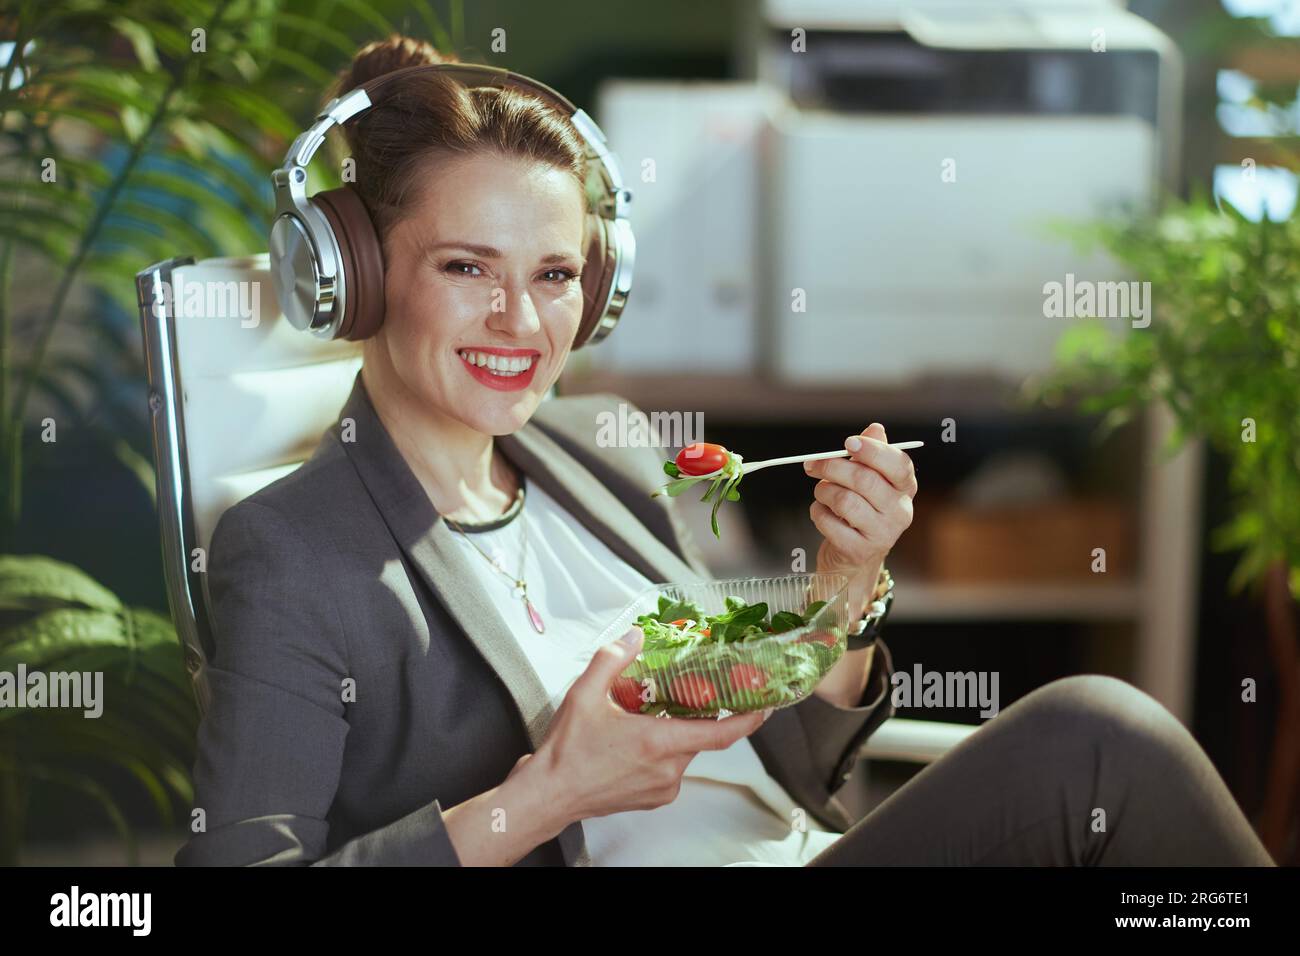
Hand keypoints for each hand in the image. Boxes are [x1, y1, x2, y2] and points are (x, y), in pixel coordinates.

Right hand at [526, 626, 765, 826]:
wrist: (549, 795)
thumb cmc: (567, 752)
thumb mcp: (585, 694)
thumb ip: (612, 659)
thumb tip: (634, 637)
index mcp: (659, 743)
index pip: (722, 733)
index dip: (751, 718)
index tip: (768, 704)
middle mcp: (667, 769)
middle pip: (701, 736)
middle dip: (699, 714)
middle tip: (690, 693)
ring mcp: (662, 788)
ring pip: (684, 752)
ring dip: (675, 732)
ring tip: (648, 716)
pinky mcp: (654, 798)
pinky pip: (671, 769)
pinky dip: (663, 751)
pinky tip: (637, 740)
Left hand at [805, 422, 917, 582]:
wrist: (853, 557)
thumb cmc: (860, 509)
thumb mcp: (867, 479)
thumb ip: (870, 454)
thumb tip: (876, 428)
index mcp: (905, 489)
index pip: (899, 465)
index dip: (873, 451)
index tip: (847, 443)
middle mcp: (900, 512)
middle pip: (865, 480)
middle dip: (832, 467)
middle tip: (812, 464)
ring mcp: (883, 534)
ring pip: (844, 500)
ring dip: (823, 491)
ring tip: (821, 493)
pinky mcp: (860, 550)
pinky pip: (829, 522)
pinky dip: (818, 513)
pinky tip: (822, 513)